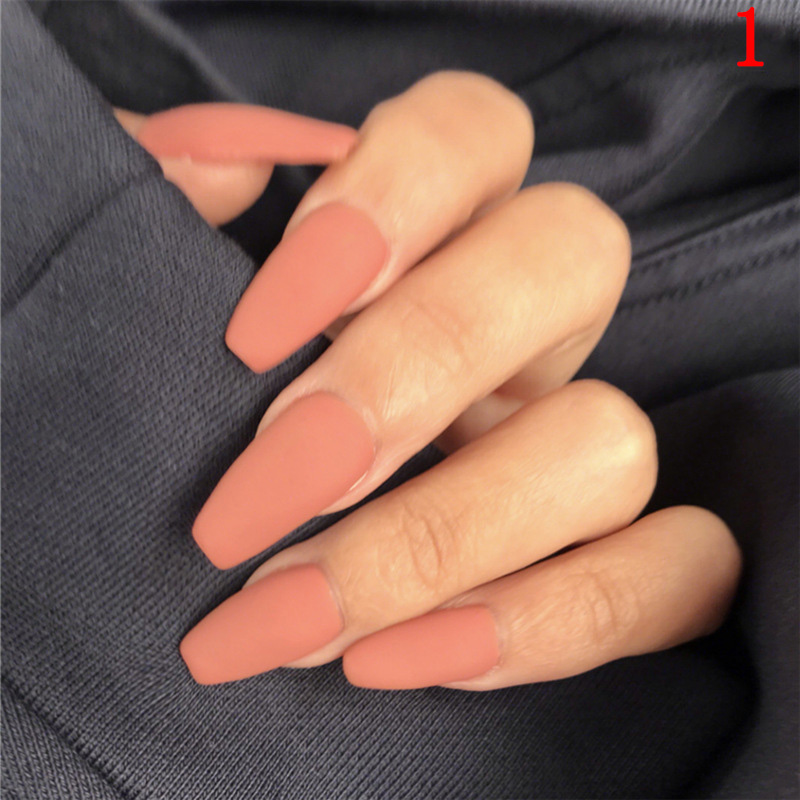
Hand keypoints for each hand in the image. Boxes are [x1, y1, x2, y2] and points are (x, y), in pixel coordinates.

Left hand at [118, 72, 740, 690]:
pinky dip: (545, 627)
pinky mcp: (633, 552)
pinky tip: (393, 661)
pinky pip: (670, 575)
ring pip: (612, 445)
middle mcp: (534, 317)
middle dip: (410, 378)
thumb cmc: (198, 396)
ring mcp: (591, 435)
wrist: (246, 551)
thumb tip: (224, 176)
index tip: (250, 334)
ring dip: (442, 540)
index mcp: (446, 223)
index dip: (385, 203)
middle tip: (253, 499)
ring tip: (288, 616)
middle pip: (568, 262)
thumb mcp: (161, 289)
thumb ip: (167, 210)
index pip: (475, 134)